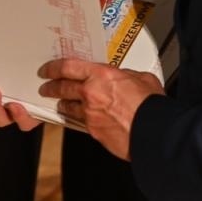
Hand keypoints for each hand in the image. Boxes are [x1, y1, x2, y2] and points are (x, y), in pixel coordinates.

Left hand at [37, 58, 164, 161]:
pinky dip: (77, 119)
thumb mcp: (142, 79)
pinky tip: (79, 118)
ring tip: (60, 103)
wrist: (156, 133)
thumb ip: (126, 75)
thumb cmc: (153, 106)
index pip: (68, 67)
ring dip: (62, 104)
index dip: (53, 68)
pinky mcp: (92, 130)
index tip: (46, 70)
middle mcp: (91, 93)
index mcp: (101, 75)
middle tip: (45, 87)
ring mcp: (89, 113)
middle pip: (61, 87)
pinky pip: (79, 122)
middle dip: (50, 87)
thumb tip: (122, 76)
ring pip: (67, 106)